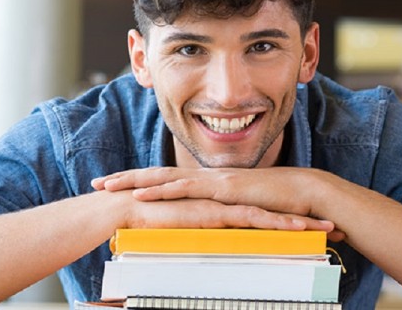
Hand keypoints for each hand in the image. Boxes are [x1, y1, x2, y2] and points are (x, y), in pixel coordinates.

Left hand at [94, 167, 345, 239]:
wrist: (304, 195)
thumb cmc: (276, 205)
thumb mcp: (241, 213)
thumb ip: (223, 216)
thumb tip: (208, 226)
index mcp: (206, 184)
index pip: (166, 181)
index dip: (139, 183)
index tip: (115, 187)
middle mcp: (204, 178)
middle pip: (156, 175)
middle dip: (125, 178)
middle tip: (97, 182)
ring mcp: (211, 181)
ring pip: (164, 178)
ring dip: (133, 181)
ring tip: (108, 186)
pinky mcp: (221, 189)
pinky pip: (185, 189)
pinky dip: (161, 191)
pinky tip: (140, 194)